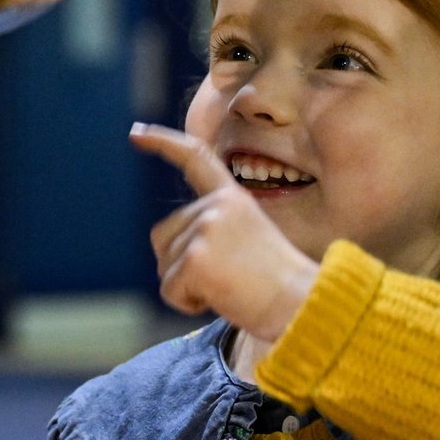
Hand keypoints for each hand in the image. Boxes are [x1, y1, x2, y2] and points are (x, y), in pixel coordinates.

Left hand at [129, 123, 320, 341]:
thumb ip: (211, 231)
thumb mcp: (246, 241)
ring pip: (164, 266)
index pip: (195, 158)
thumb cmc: (278, 286)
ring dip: (188, 287)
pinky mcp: (195, 258)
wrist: (303, 306)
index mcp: (233, 198)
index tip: (136, 133)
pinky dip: (187, 303)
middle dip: (182, 266)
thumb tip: (166, 247)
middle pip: (163, 237)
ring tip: (230, 287)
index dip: (163, 143)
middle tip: (230, 278)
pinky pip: (169, 290)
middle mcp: (216, 205)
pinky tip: (222, 298)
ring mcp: (205, 228)